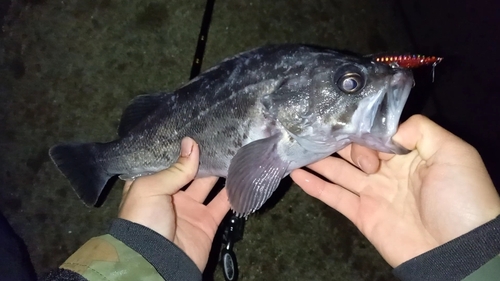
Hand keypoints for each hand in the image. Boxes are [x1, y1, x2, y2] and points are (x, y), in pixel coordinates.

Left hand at [118, 137, 230, 270]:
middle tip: (218, 136)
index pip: (167, 162)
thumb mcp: (150, 189)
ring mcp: (190, 209)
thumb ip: (174, 168)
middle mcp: (170, 195)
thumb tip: (191, 144)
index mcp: (151, 185)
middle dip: (202, 156)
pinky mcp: (207, 222)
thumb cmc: (143, 220)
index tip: (194, 129)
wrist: (155, 261)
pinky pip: (222, 204)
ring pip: (208, 185)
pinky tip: (242, 176)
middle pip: (190, 171)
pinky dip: (234, 193)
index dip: (179, 148)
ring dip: (220, 171)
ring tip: (233, 150)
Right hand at [291, 114, 499, 266]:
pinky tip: (296, 173)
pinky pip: (334, 196)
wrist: (456, 250)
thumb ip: (420, 131)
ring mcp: (373, 193)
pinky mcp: (362, 214)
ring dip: (318, 159)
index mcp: (409, 154)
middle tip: (315, 131)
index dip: (363, 130)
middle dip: (337, 141)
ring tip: (296, 146)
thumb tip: (387, 130)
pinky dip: (314, 185)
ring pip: (339, 171)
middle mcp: (388, 171)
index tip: (349, 126)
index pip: (377, 135)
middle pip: (355, 150)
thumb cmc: (458, 199)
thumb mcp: (453, 153)